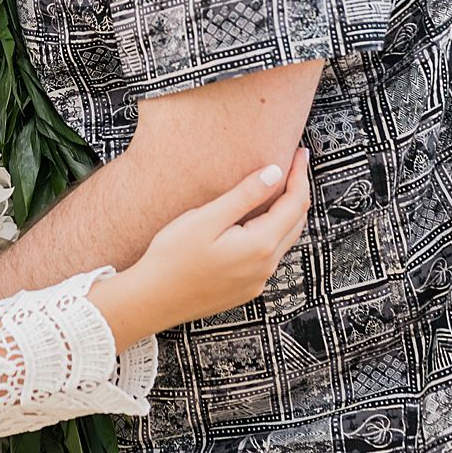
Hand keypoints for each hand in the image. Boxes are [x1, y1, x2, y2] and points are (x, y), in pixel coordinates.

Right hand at [133, 147, 309, 332]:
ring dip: (287, 212)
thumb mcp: (206, 219)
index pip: (295, 204)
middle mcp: (265, 266)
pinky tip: (258, 220)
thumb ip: (244, 196)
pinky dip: (274, 231)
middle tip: (292, 164)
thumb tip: (275, 173)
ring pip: (285, 239)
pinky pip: (271, 254)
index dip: (299, 175)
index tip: (299, 153)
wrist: (152, 300)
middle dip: (297, 191)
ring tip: (278, 187)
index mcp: (259, 245)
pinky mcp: (247, 288)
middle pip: (296, 222)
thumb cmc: (172, 258)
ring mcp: (257, 280)